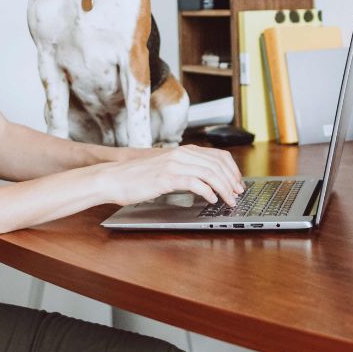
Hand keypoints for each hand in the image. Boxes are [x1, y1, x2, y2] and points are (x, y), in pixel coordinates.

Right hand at [97, 145, 244, 206]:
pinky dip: (207, 192)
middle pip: (218, 164)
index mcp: (183, 151)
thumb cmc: (138, 177)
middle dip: (232, 181)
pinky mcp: (167, 177)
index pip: (218, 155)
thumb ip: (184, 170)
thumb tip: (204, 181)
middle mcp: (181, 154)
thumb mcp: (166, 168)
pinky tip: (211, 200)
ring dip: (224, 188)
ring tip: (229, 200)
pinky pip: (194, 183)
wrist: (114, 178)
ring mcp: (174, 165)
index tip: (238, 183)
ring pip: (210, 173)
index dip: (233, 170)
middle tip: (238, 194)